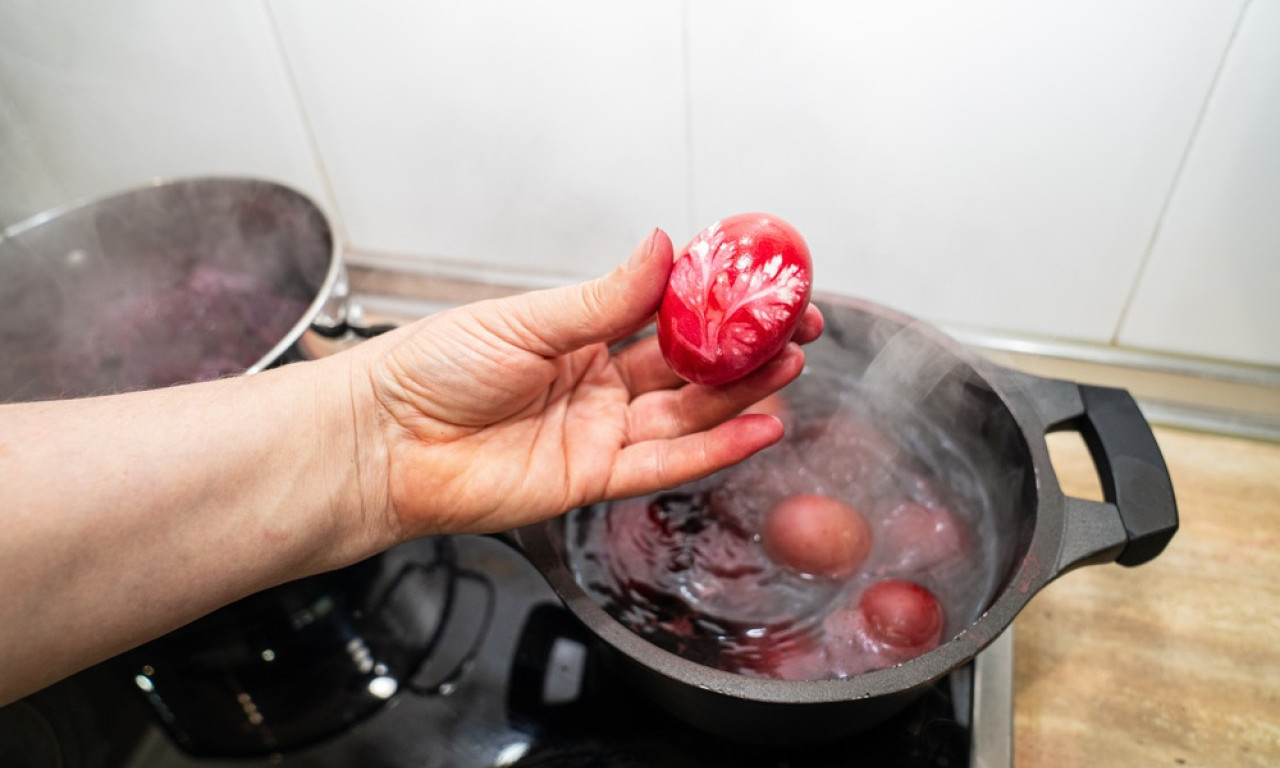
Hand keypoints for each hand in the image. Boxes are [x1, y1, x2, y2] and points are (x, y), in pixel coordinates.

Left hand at [347, 229, 822, 540]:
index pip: (663, 313)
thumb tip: (662, 248)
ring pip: (687, 414)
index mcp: (577, 334)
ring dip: (741, 393)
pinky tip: (759, 427)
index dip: (715, 302)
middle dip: (744, 348)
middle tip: (794, 326)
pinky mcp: (592, 478)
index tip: (760, 284)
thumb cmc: (429, 371)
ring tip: (791, 364)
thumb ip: (604, 297)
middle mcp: (595, 384)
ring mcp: (597, 432)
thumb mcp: (525, 319)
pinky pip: (665, 463)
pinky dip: (715, 448)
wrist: (383, 441)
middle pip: (687, 367)